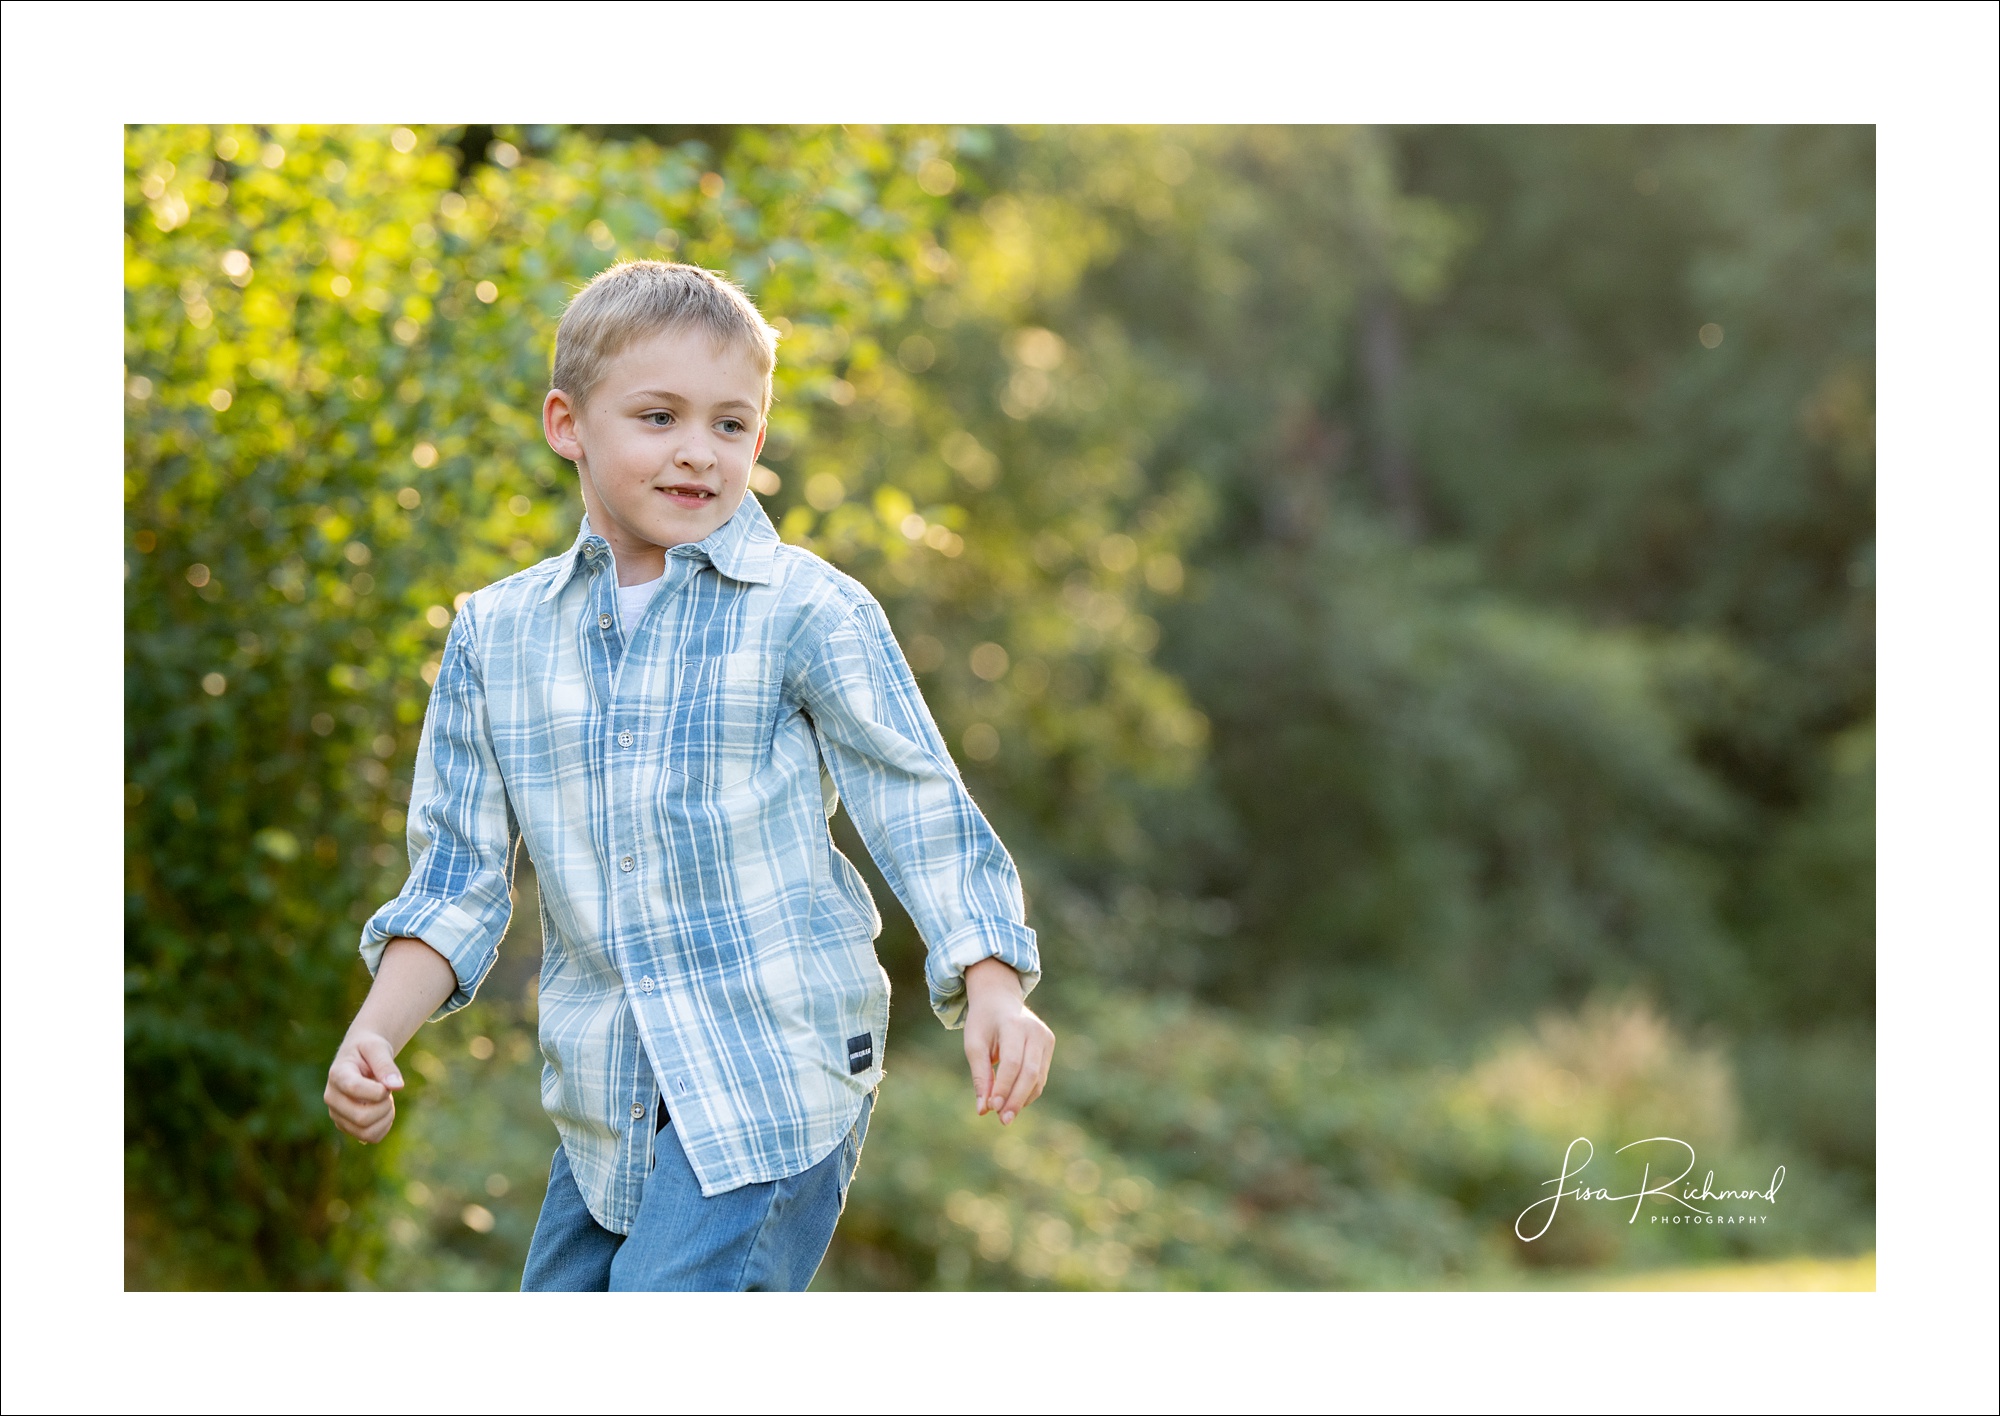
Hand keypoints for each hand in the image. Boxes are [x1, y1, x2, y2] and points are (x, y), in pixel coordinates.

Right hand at [324, 1031, 405, 1143]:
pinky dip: (384, 1126)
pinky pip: (370, 1137)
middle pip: (361, 1117)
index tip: (386, 1084)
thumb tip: (397, 1086)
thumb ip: (386, 1065)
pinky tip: (383, 1111)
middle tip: (389, 1093)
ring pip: (366, 1131)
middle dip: (384, 1106)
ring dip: (385, 1118)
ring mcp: (337, 1114)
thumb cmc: (369, 1050)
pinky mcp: (346, 1125)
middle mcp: (332, 1098)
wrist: (360, 1057)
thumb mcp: (378, 1048)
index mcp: (337, 1075)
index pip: (354, 1089)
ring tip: (386, 1101)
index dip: (378, 1091)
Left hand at [962, 957, 1053, 1124]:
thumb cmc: (983, 1023)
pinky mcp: (1049, 1044)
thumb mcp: (974, 1045)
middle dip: (1016, 1099)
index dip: (1004, 1087)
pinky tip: (1013, 1101)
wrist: (1000, 999)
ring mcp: (1045, 1037)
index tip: (992, 1107)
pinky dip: (1028, 1091)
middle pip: (1030, 1073)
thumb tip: (983, 1110)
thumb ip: (980, 1076)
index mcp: (1013, 1025)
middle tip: (1003, 1120)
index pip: (1012, 1062)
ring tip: (1005, 1115)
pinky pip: (1041, 1075)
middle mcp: (1034, 1030)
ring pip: (1038, 1078)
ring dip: (1022, 1099)